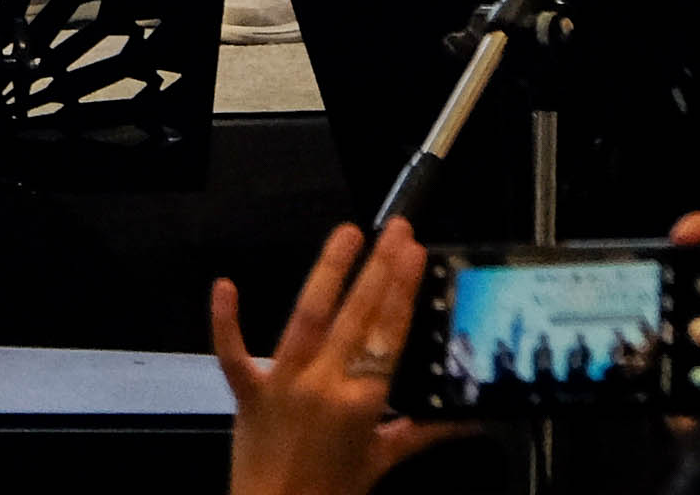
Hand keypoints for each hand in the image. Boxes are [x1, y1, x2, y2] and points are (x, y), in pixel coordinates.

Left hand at [211, 220, 463, 494]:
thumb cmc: (334, 492)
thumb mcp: (385, 459)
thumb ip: (426, 431)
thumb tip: (473, 418)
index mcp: (363, 402)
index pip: (390, 336)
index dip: (403, 291)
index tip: (413, 253)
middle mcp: (324, 385)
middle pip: (357, 317)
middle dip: (378, 269)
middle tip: (396, 231)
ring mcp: (283, 384)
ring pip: (307, 318)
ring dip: (328, 271)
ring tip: (348, 233)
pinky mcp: (247, 391)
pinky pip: (232, 352)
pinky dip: (226, 320)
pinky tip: (226, 284)